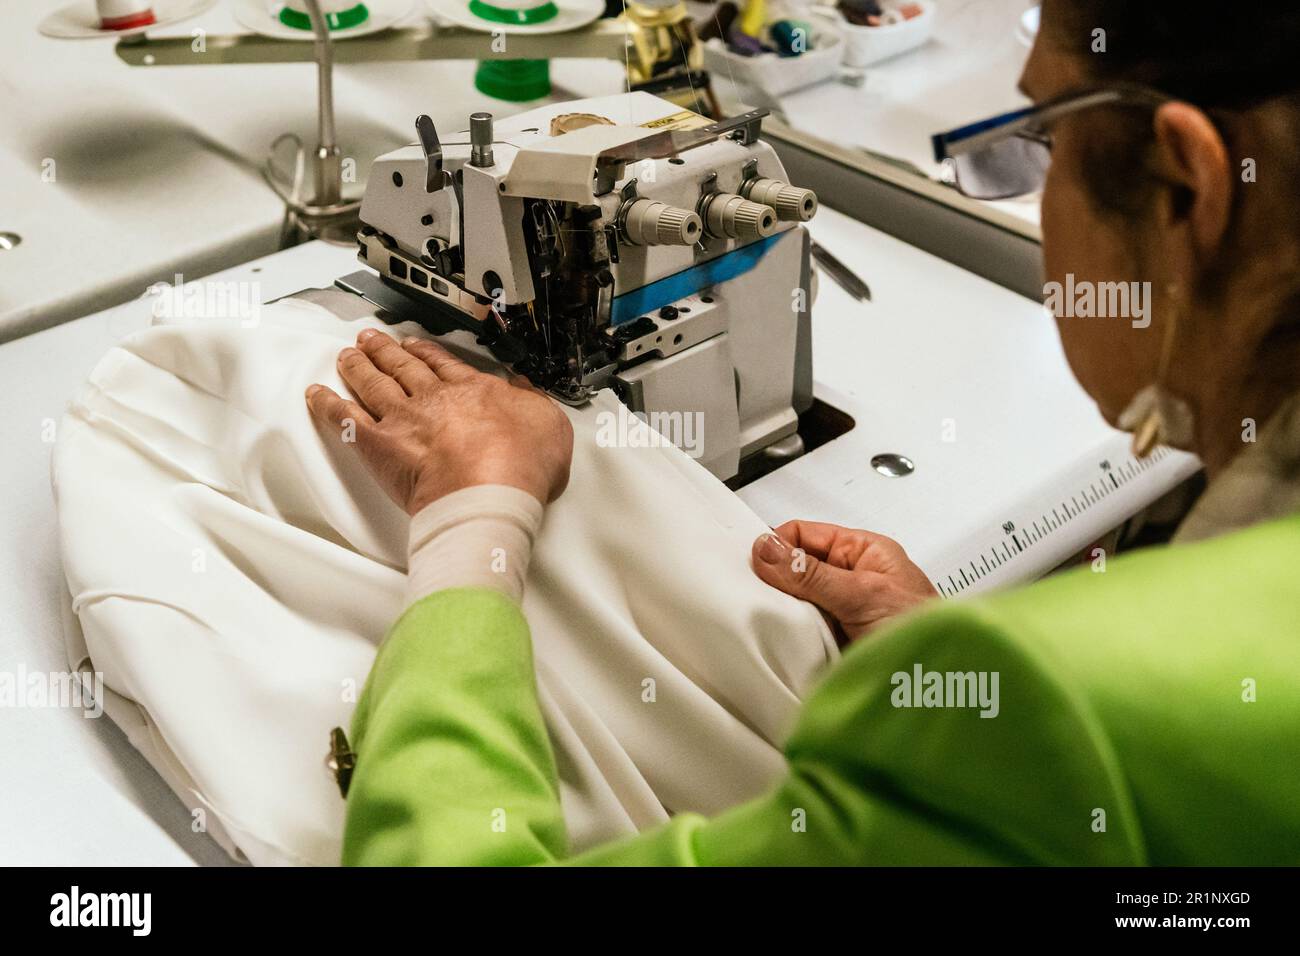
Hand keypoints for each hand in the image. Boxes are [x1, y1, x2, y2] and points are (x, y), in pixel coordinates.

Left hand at [305, 329, 572, 514]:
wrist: (487, 491)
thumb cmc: (519, 465)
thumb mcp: (547, 424)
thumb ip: (534, 404)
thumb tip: (528, 393)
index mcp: (473, 390)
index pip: (444, 364)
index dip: (426, 352)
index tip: (415, 345)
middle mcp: (433, 398)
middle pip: (403, 366)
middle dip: (385, 350)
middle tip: (371, 339)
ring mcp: (403, 419)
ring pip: (373, 382)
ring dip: (358, 366)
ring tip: (347, 356)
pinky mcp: (379, 445)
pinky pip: (345, 417)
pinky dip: (328, 404)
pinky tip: (317, 394)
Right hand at [751, 521, 936, 641]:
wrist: (947, 689)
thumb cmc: (928, 634)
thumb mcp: (863, 595)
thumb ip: (813, 574)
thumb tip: (768, 550)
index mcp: (863, 552)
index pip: (804, 534)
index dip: (777, 546)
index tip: (754, 565)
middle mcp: (852, 579)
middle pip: (795, 570)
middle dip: (778, 584)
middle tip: (761, 598)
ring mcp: (842, 613)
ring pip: (796, 605)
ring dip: (785, 616)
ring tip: (776, 624)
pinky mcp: (836, 644)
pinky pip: (801, 636)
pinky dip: (792, 641)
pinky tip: (786, 646)